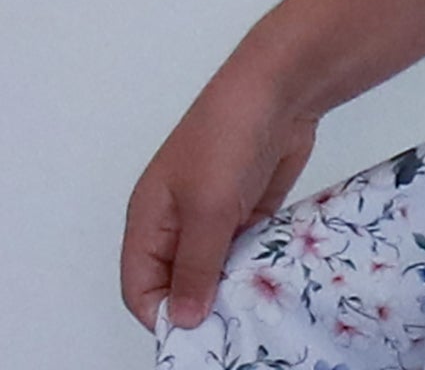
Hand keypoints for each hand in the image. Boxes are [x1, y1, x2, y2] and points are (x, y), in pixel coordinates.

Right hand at [119, 58, 319, 332]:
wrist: (282, 87)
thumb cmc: (229, 135)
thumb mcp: (207, 207)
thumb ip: (196, 266)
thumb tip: (183, 320)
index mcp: (150, 219)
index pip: (141, 288)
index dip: (164, 315)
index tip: (199, 337)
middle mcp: (179, 222)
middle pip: (180, 283)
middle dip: (203, 306)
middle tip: (235, 326)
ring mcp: (216, 215)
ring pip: (216, 271)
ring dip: (234, 288)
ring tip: (257, 307)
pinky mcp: (250, 210)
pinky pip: (246, 252)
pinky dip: (257, 267)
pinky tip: (274, 282)